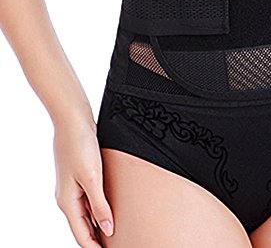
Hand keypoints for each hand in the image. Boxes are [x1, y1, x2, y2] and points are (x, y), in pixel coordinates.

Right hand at [53, 117, 113, 246]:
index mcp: (67, 201)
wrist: (73, 120)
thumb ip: (99, 204)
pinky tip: (110, 207)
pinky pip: (90, 198)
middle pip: (83, 225)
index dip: (95, 246)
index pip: (81, 234)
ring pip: (87, 212)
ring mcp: (74, 185)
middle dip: (98, 237)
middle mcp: (68, 197)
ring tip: (116, 231)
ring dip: (99, 222)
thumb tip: (108, 229)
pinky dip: (99, 207)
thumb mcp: (92, 177)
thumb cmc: (80, 146)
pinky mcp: (81, 174)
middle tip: (117, 244)